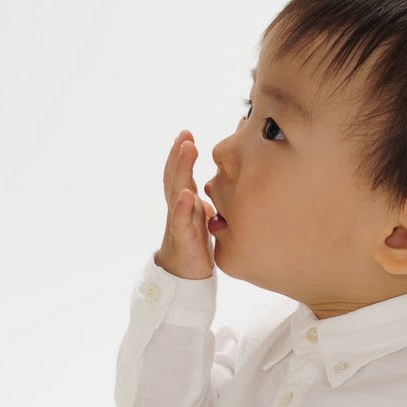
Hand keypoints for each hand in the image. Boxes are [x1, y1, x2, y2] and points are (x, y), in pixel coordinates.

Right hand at [153, 130, 214, 279]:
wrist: (184, 273)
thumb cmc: (195, 240)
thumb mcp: (206, 212)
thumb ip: (210, 195)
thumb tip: (230, 177)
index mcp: (185, 199)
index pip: (180, 171)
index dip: (181, 153)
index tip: (186, 134)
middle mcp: (179, 206)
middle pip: (176, 175)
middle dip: (179, 154)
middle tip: (185, 135)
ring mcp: (179, 220)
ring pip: (177, 191)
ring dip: (182, 169)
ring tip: (187, 149)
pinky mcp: (183, 238)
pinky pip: (182, 221)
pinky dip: (183, 207)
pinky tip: (187, 195)